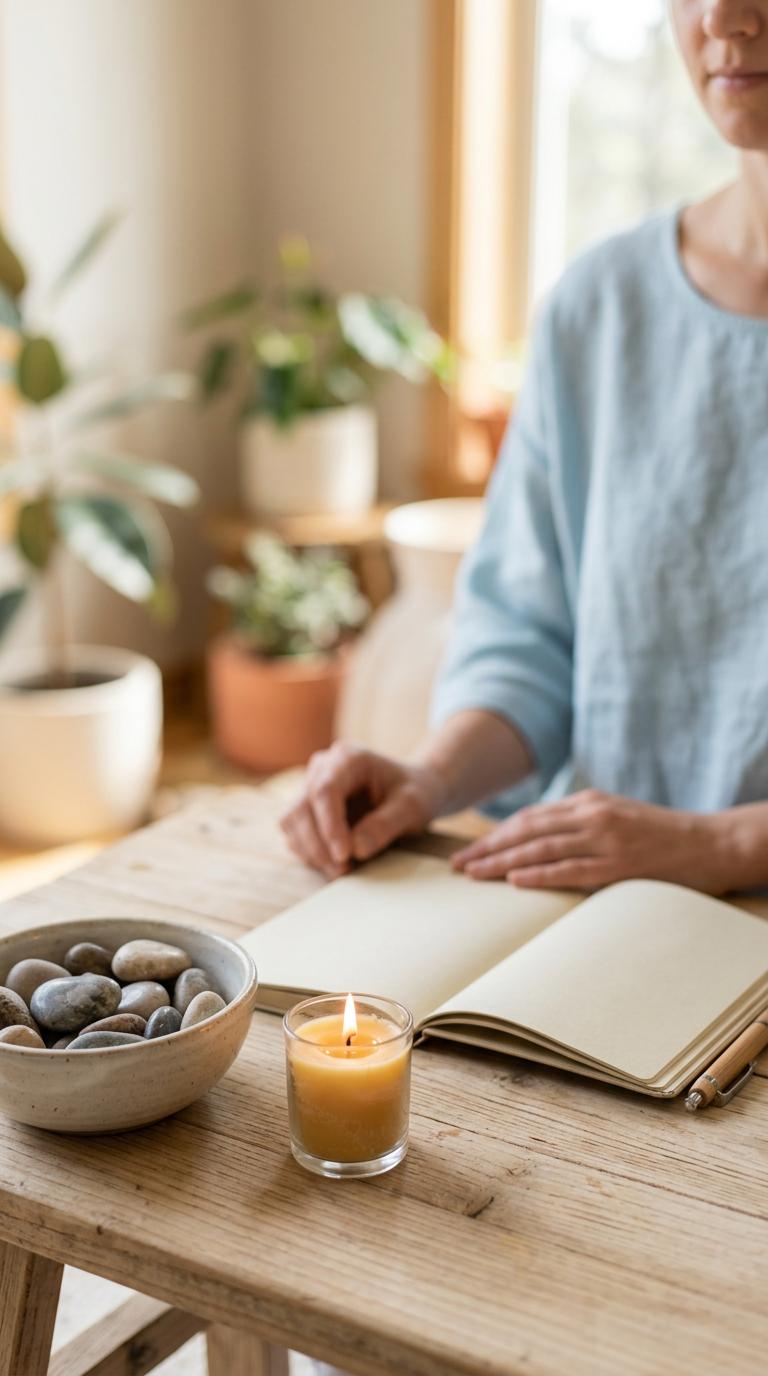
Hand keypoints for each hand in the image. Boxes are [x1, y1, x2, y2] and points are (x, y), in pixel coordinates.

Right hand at [280, 742, 445, 877]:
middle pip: (301, 808)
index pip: (325, 790)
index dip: (330, 826)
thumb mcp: (412, 807)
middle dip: (318, 845)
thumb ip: (386, 824)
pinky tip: (337, 864)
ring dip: (312, 852)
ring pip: (292, 822)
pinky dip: (311, 853)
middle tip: (344, 870)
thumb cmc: (414, 793)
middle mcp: (323, 768)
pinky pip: (296, 834)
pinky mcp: (308, 809)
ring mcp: (311, 787)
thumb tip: (356, 849)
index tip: (345, 856)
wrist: (413, 792)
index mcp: (348, 758)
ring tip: (343, 870)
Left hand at [452, 789, 727, 893]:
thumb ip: (582, 824)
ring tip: (474, 874)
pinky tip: (515, 881)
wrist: (710, 842)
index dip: (496, 835)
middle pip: (526, 831)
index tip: (470, 851)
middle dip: (488, 848)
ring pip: (541, 849)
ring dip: (502, 862)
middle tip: (457, 865)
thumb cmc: (663, 836)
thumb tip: (543, 840)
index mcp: (588, 803)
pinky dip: (540, 875)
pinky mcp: (620, 864)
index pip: (530, 818)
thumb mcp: (617, 817)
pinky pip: (572, 869)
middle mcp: (591, 816)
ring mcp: (605, 839)